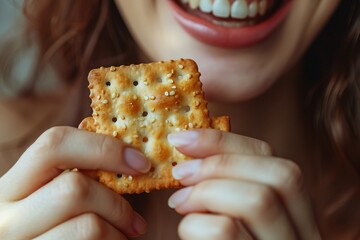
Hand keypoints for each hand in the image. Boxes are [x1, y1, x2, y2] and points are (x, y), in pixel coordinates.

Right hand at [0, 127, 150, 239]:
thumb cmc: (56, 226)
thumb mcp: (53, 196)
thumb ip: (79, 173)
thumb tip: (129, 152)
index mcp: (13, 185)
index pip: (54, 145)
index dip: (104, 147)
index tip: (140, 162)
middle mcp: (7, 215)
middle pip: (75, 188)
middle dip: (117, 204)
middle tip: (136, 221)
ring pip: (89, 225)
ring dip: (118, 230)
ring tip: (124, 236)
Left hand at [167, 129, 320, 239]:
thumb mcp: (231, 216)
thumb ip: (226, 187)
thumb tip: (191, 152)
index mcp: (295, 214)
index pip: (276, 160)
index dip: (228, 142)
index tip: (183, 138)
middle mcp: (302, 236)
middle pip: (280, 174)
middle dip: (220, 162)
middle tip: (181, 171)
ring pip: (258, 200)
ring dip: (208, 191)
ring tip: (179, 201)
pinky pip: (227, 231)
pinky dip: (196, 223)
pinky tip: (185, 229)